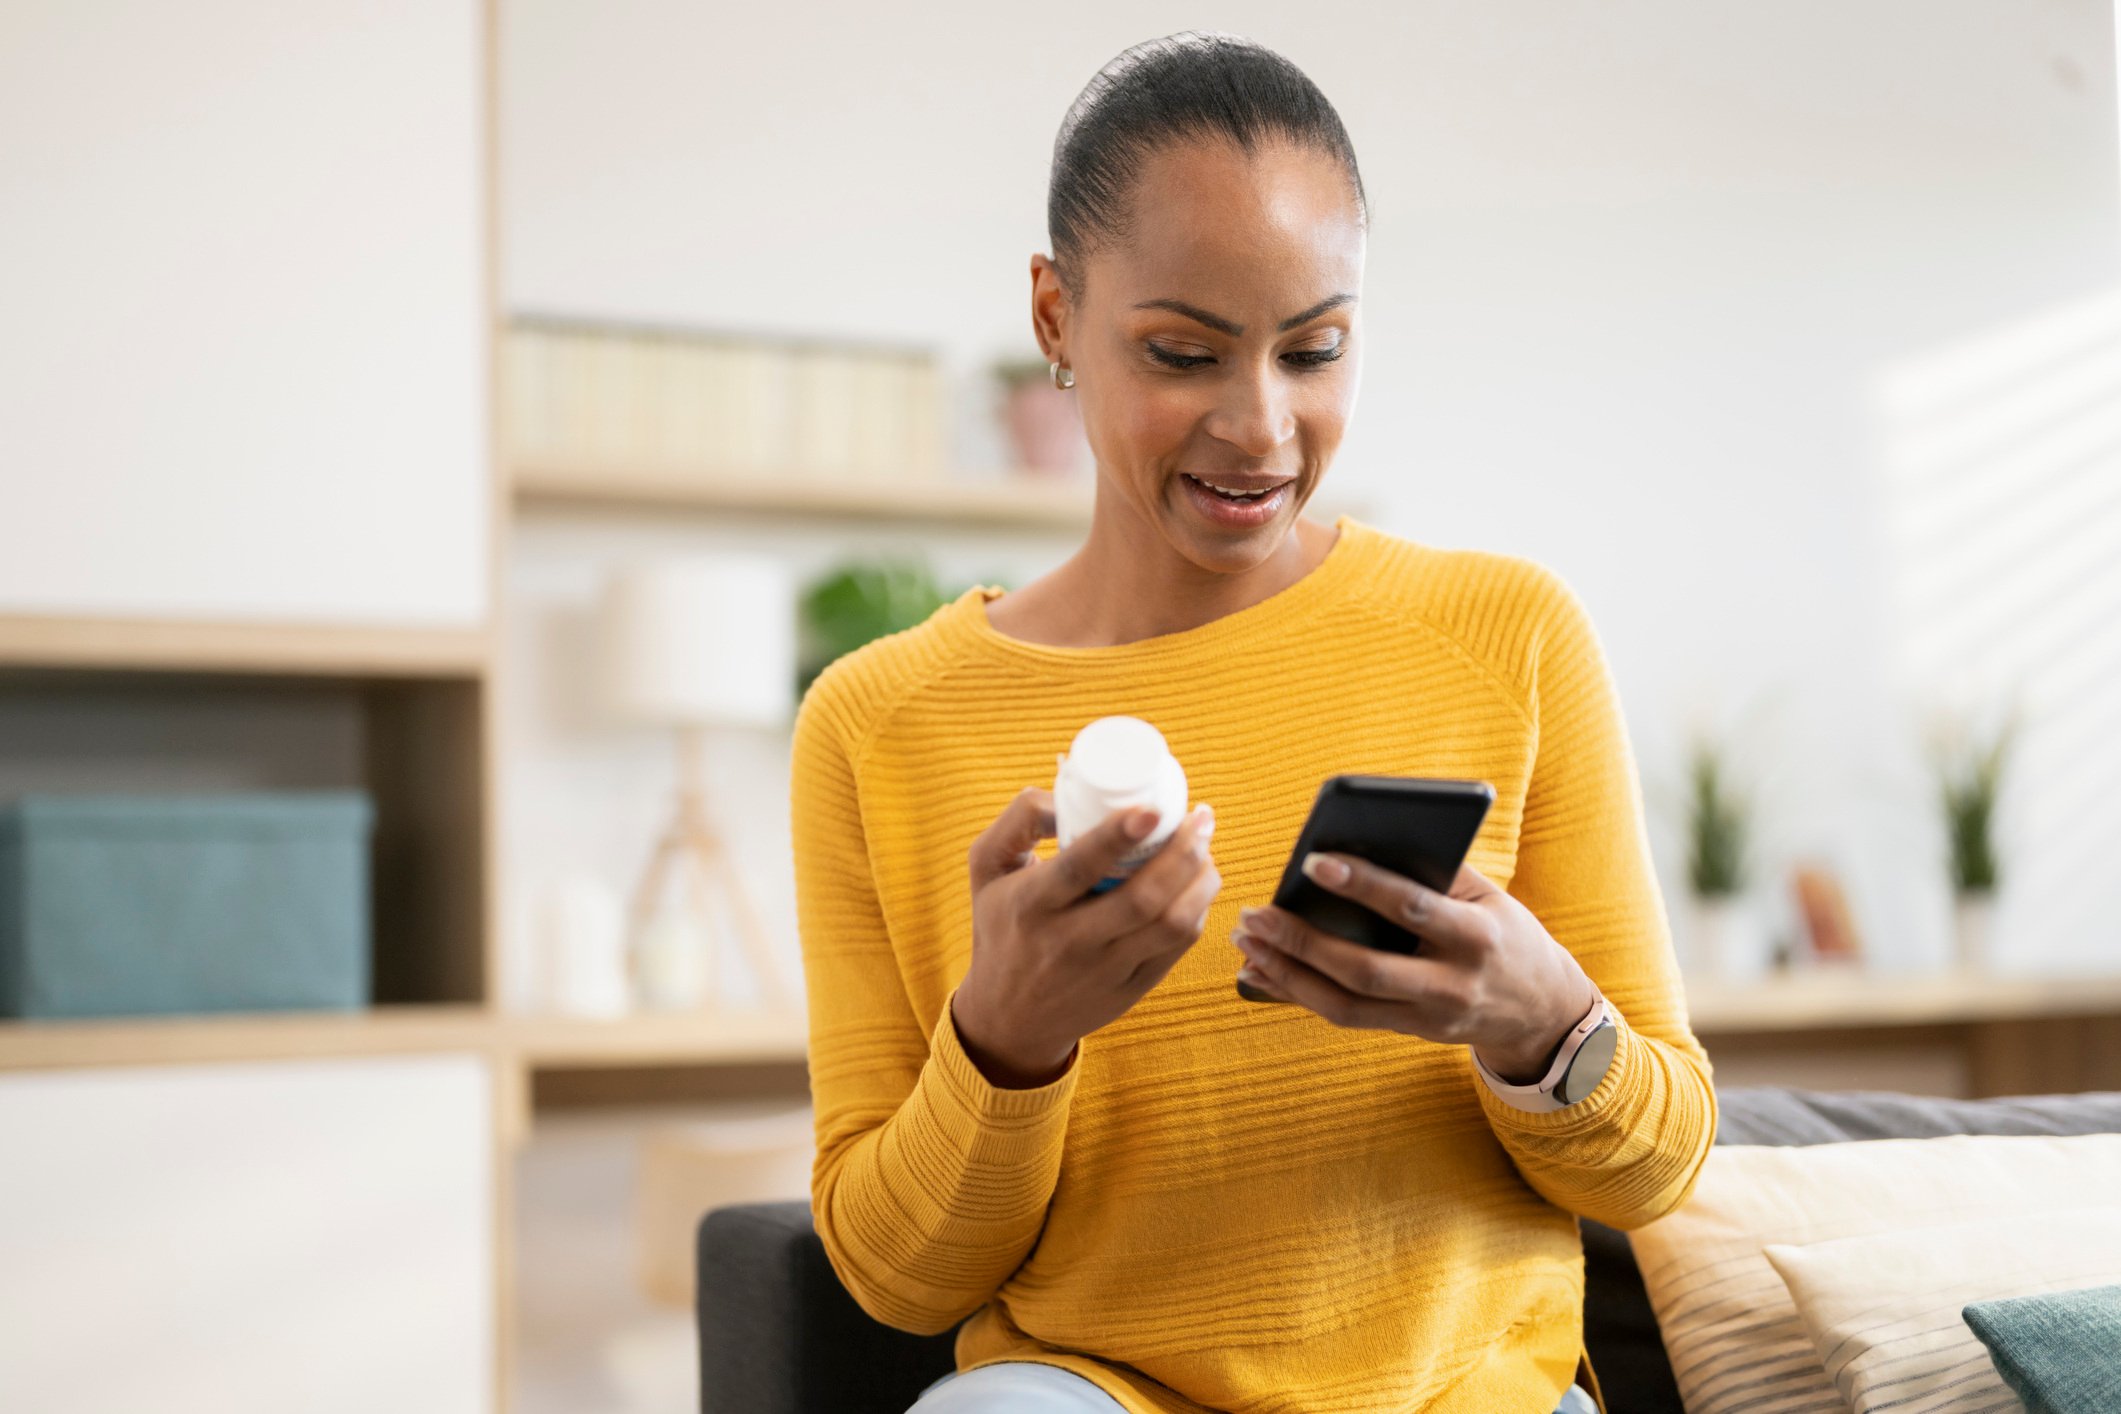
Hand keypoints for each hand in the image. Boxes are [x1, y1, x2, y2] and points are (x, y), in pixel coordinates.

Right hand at [953, 788, 1220, 1087]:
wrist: (1009, 1018)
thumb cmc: (1002, 925)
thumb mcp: (986, 867)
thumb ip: (1021, 818)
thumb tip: (1073, 791)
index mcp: (1031, 904)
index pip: (1079, 867)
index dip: (1119, 836)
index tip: (1154, 809)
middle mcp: (1069, 941)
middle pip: (1142, 898)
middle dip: (1183, 853)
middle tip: (1201, 817)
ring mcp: (1105, 971)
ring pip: (1172, 925)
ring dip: (1201, 881)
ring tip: (1205, 849)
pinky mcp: (1132, 990)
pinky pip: (1178, 948)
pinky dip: (1197, 910)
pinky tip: (1198, 884)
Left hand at [1231, 855, 1597, 1083]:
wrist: (1540, 1010)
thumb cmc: (1505, 934)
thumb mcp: (1489, 897)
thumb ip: (1435, 872)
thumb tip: (1361, 842)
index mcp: (1477, 937)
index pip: (1412, 909)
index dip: (1362, 885)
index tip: (1313, 861)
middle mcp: (1451, 985)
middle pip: (1365, 969)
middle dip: (1304, 941)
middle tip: (1256, 913)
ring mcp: (1428, 1017)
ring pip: (1346, 1004)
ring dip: (1288, 973)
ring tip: (1247, 942)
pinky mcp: (1408, 1031)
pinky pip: (1345, 1016)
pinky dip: (1298, 993)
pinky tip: (1263, 972)